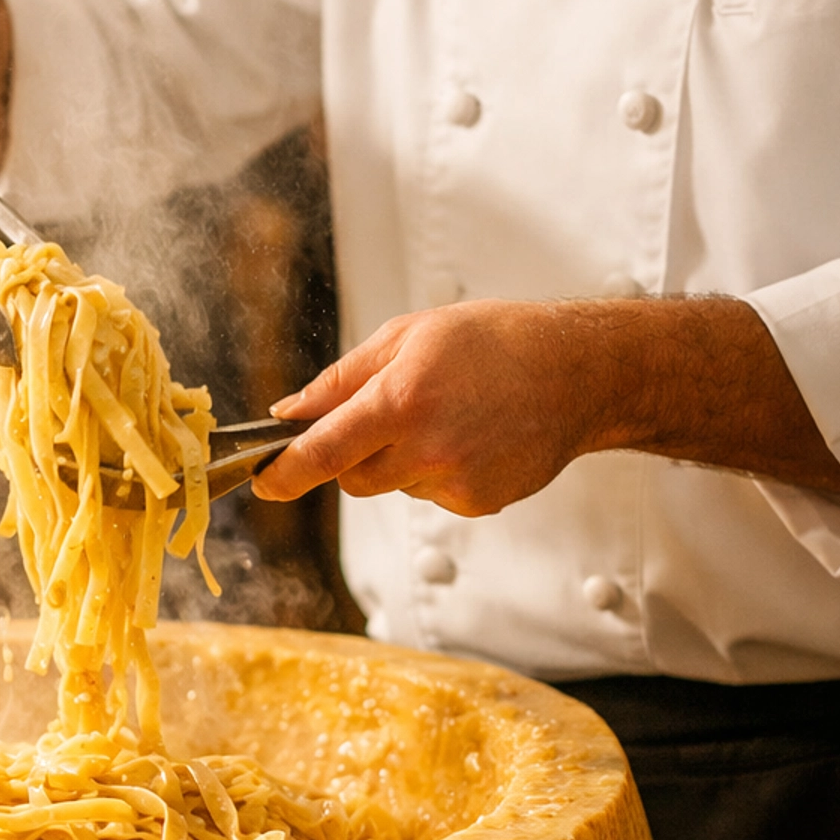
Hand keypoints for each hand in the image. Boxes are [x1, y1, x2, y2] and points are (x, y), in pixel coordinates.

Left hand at [255, 301, 598, 513]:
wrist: (576, 372)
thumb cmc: (494, 342)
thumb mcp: (407, 336)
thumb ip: (340, 380)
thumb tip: (289, 414)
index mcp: (401, 400)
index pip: (322, 452)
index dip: (284, 473)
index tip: (263, 483)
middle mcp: (428, 447)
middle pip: (352, 477)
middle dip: (353, 453)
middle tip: (389, 414)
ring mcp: (455, 481)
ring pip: (392, 486)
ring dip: (399, 460)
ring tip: (445, 417)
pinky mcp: (477, 503)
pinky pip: (431, 494)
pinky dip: (437, 472)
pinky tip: (470, 437)